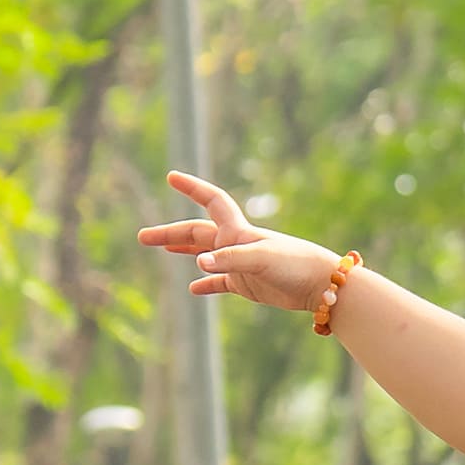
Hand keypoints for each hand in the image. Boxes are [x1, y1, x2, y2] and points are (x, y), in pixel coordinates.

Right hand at [140, 171, 344, 315]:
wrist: (322, 285)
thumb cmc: (296, 265)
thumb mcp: (261, 260)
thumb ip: (229, 260)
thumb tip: (198, 263)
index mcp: (238, 231)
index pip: (211, 201)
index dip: (192, 188)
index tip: (171, 176)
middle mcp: (237, 243)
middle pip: (197, 232)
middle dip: (170, 232)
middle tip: (142, 236)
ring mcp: (241, 263)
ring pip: (204, 254)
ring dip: (183, 250)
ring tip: (161, 248)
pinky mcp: (248, 284)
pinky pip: (220, 282)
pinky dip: (206, 284)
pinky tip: (193, 288)